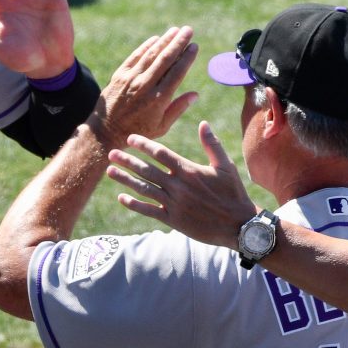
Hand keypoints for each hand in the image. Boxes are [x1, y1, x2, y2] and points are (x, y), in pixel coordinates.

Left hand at [87, 26, 198, 148]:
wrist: (106, 131)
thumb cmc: (138, 131)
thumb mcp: (161, 126)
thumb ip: (178, 108)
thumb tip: (195, 94)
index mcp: (158, 99)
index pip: (177, 73)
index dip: (186, 58)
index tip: (194, 46)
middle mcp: (144, 86)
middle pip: (165, 59)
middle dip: (178, 42)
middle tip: (188, 30)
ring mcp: (130, 79)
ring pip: (150, 55)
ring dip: (164, 41)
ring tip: (175, 30)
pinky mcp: (119, 76)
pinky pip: (134, 57)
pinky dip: (145, 47)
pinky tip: (155, 39)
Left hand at [107, 120, 257, 247]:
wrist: (238, 225)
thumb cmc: (233, 193)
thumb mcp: (225, 166)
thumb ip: (212, 144)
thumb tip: (203, 123)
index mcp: (189, 170)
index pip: (161, 153)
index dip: (144, 145)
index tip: (130, 139)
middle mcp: (178, 186)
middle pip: (147, 170)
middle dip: (127, 161)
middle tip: (111, 153)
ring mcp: (174, 204)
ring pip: (144, 188)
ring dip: (125, 179)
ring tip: (110, 171)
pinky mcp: (173, 220)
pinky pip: (149, 210)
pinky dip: (134, 204)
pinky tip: (121, 197)